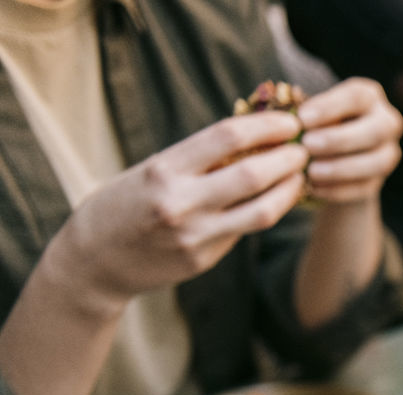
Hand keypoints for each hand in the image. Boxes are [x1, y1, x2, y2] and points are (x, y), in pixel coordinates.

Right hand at [58, 111, 305, 310]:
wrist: (95, 260)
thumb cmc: (127, 203)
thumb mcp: (153, 169)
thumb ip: (200, 158)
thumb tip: (255, 135)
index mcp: (165, 169)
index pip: (228, 136)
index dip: (267, 126)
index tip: (290, 122)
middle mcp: (181, 202)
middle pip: (254, 174)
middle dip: (288, 159)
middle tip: (304, 150)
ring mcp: (195, 235)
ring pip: (263, 211)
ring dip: (290, 190)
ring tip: (300, 177)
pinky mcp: (204, 259)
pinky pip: (246, 231)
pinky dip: (267, 211)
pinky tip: (277, 200)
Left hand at [299, 77, 402, 203]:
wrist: (326, 159)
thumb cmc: (311, 126)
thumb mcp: (307, 114)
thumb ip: (300, 112)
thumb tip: (281, 113)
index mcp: (368, 97)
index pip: (358, 97)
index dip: (331, 107)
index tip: (303, 118)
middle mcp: (386, 122)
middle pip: (376, 130)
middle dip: (341, 139)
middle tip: (308, 145)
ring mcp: (387, 154)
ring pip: (377, 162)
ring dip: (342, 168)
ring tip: (311, 171)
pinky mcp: (378, 182)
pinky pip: (364, 188)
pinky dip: (338, 190)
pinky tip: (314, 188)